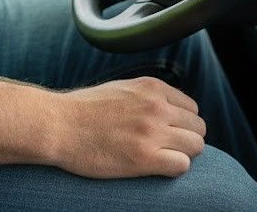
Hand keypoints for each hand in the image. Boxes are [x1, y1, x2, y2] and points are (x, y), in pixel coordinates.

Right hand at [50, 76, 204, 177]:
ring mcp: (151, 132)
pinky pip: (182, 165)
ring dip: (183, 154)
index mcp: (151, 87)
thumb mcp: (122, 88)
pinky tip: (156, 167)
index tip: (170, 133)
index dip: (182, 124)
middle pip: (198, 127)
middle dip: (187, 139)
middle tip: (168, 149)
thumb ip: (148, 96)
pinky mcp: (144, 158)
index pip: (191, 108)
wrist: (59, 124)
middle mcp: (156, 106)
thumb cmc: (84, 109)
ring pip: (196, 146)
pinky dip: (174, 169)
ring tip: (163, 158)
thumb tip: (168, 110)